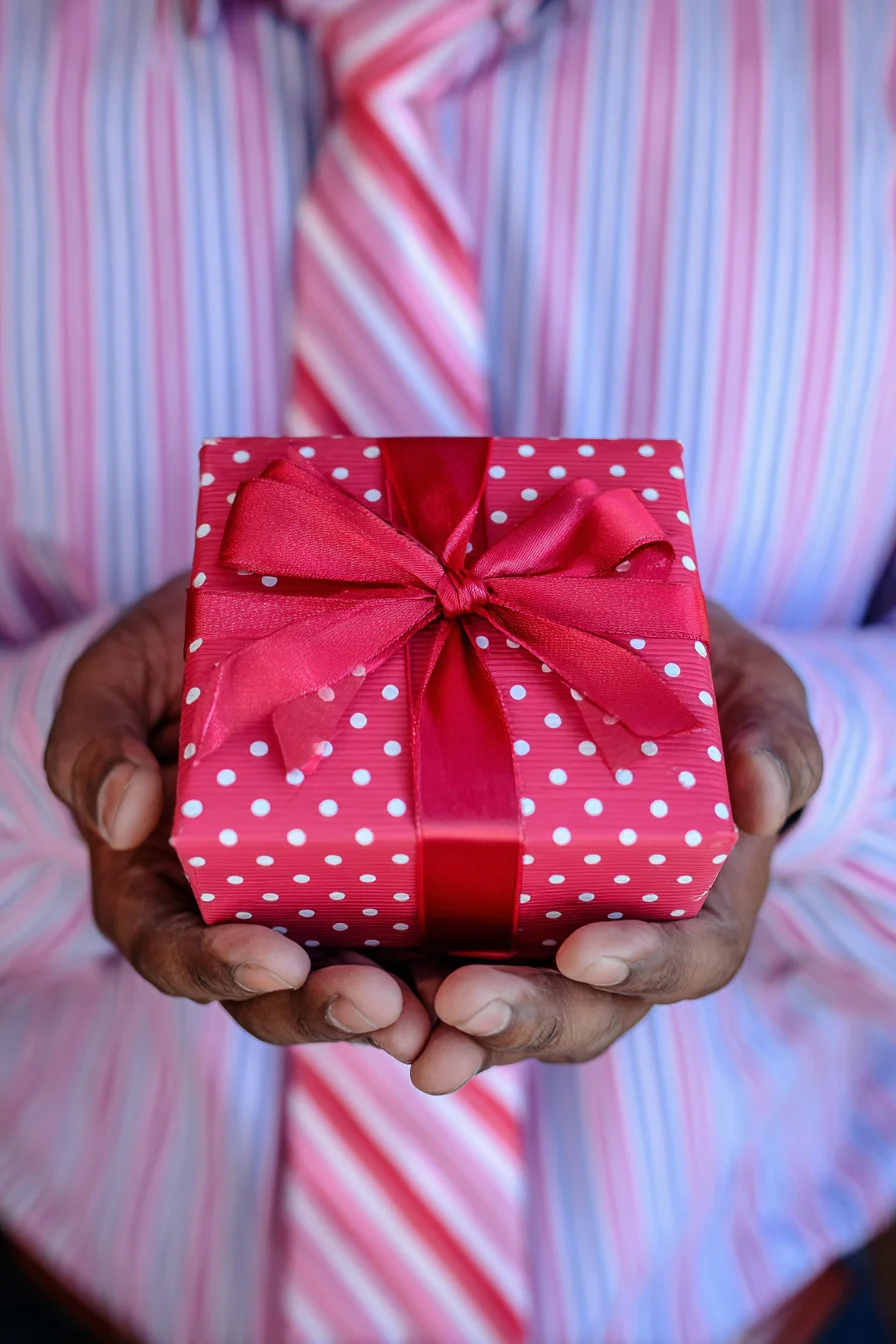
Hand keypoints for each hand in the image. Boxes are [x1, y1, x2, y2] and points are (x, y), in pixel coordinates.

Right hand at [45, 576, 430, 1059]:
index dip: (219, 966)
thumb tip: (124, 818)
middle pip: (275, 991)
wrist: (255, 620)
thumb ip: (94, 744)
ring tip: (452, 1020)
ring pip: (357, 981)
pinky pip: (421, 932)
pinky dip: (457, 959)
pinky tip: (504, 969)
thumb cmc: (166, 656)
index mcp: (159, 884)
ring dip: (404, 1011)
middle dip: (327, 1009)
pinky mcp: (389, 877)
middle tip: (382, 1008)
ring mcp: (320, 901)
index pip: (174, 950)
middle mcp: (242, 910)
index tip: (274, 958)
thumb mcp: (112, 683)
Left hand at [409, 603, 823, 1092]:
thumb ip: (775, 738)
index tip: (588, 948)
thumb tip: (766, 792)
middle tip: (459, 1005)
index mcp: (696, 900)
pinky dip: (382, 981)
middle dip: (521, 1017)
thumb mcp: (755, 695)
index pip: (689, 958)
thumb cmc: (703, 690)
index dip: (645, 965)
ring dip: (435, 1026)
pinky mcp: (460, 910)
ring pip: (493, 1010)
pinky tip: (331, 976)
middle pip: (580, 1011)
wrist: (622, 671)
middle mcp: (611, 937)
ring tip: (379, 1017)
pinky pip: (423, 966)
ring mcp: (532, 934)